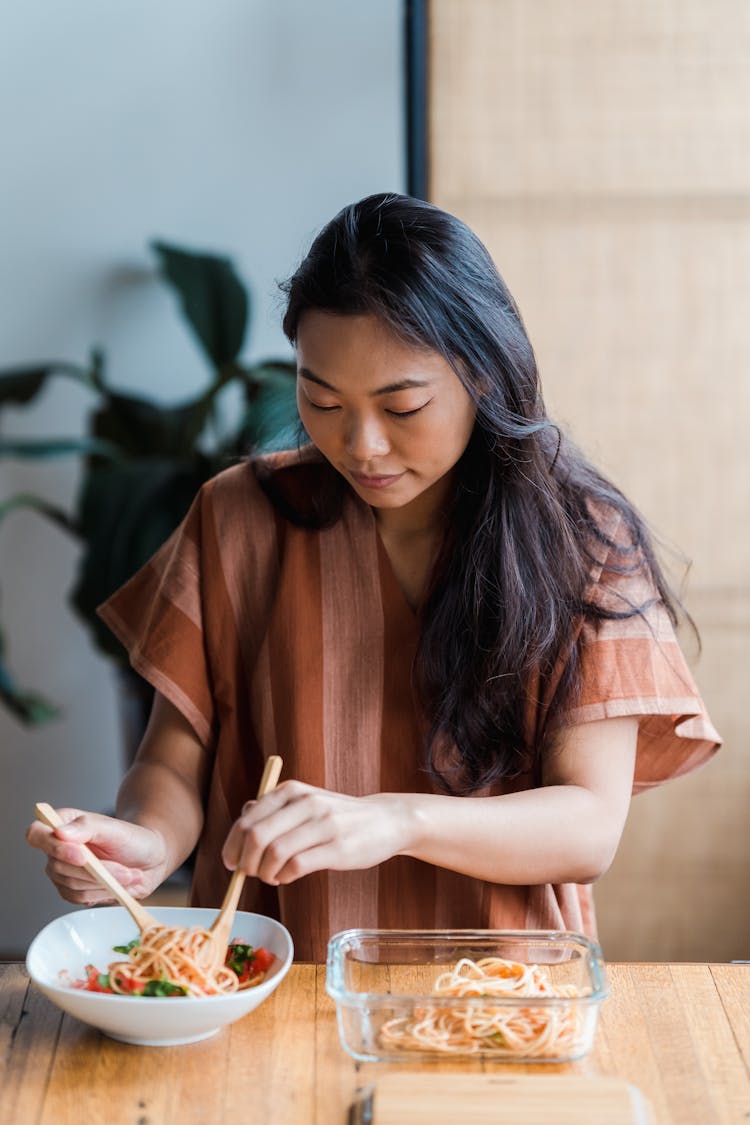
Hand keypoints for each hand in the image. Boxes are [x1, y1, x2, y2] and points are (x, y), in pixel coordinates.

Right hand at [25, 808, 168, 905]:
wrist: (149, 860)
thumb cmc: (133, 839)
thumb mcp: (115, 828)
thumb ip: (88, 827)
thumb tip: (60, 832)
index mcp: (63, 824)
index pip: (36, 834)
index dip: (53, 848)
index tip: (82, 855)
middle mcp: (58, 849)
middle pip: (57, 866)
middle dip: (96, 870)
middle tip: (124, 868)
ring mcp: (64, 871)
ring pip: (70, 885)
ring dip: (104, 883)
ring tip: (128, 875)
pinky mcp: (73, 890)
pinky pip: (78, 899)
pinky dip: (102, 893)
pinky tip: (118, 885)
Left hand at [222, 781, 412, 884]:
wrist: (385, 820)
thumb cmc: (339, 815)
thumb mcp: (305, 802)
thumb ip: (274, 809)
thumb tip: (243, 817)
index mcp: (291, 791)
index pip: (248, 820)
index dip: (232, 845)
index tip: (230, 862)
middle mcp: (305, 803)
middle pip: (256, 836)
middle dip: (246, 862)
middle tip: (249, 874)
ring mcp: (323, 824)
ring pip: (274, 852)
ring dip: (265, 873)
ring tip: (273, 876)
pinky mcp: (337, 848)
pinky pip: (297, 866)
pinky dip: (285, 876)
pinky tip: (288, 876)